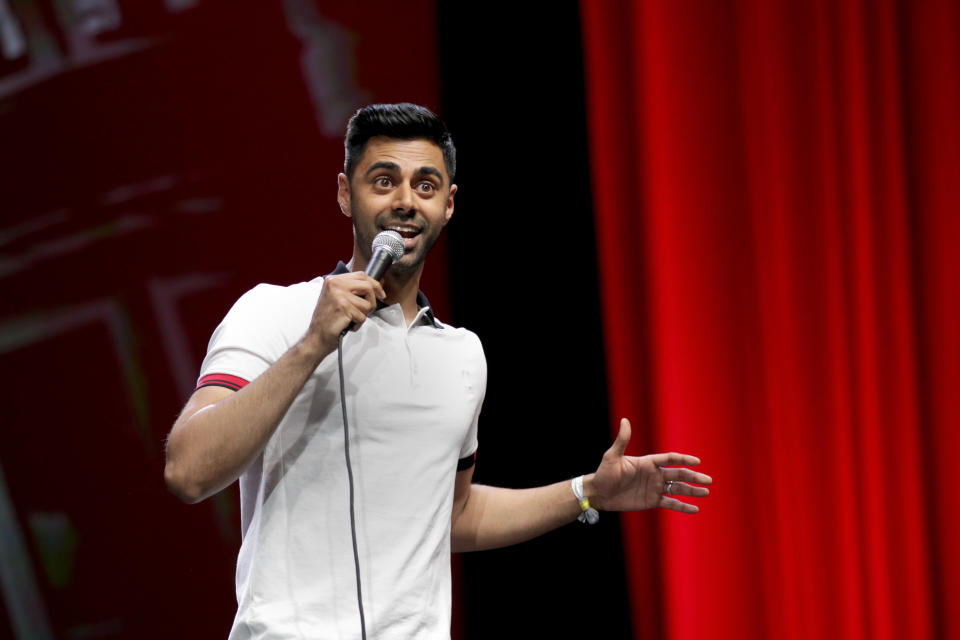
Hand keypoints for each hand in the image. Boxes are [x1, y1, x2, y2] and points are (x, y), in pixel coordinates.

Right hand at [304, 272, 385, 356]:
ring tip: (349, 319)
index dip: (375, 284)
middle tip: (365, 311)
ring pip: (367, 304)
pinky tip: (347, 325)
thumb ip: (351, 289)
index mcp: (333, 280)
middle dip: (372, 301)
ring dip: (362, 315)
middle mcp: (335, 284)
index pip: (361, 275)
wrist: (316, 337)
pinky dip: (357, 324)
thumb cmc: (327, 320)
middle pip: (368, 287)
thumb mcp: (336, 297)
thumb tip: (373, 287)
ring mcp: (339, 295)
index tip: (381, 294)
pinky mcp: (344, 308)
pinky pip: (363, 316)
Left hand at [588, 418, 711, 513]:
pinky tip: (695, 509)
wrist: (599, 493)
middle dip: (693, 477)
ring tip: (706, 492)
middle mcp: (654, 474)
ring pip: (678, 489)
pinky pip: (671, 503)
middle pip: (678, 474)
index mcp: (648, 462)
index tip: (697, 461)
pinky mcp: (652, 501)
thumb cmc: (604, 473)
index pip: (669, 459)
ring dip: (692, 490)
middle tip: (709, 480)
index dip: (683, 459)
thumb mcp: (612, 457)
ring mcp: (655, 488)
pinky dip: (683, 506)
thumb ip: (622, 441)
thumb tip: (625, 420)